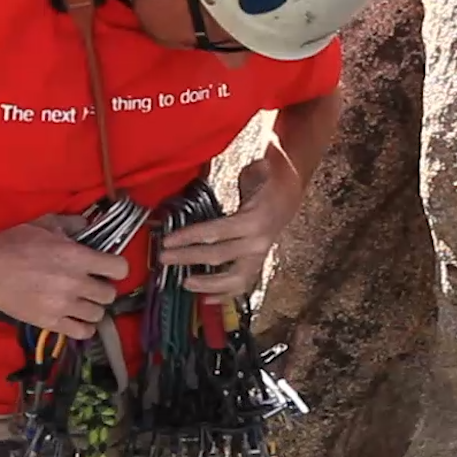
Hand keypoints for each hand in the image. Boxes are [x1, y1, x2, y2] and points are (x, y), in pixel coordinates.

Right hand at [0, 215, 127, 339]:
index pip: (120, 269)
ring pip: (98, 315)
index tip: (107, 268)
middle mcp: (76, 283)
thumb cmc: (16, 243)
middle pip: (110, 294)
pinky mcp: (51, 322)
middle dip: (103, 289)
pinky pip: (81, 332)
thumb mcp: (46, 224)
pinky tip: (76, 319)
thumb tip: (88, 224)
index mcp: (78, 258)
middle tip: (92, 286)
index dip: (116, 268)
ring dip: (93, 308)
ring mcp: (64, 306)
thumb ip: (71, 224)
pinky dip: (83, 327)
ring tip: (83, 303)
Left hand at [159, 142, 304, 301]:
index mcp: (255, 221)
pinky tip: (207, 299)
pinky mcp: (258, 261)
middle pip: (218, 257)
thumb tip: (235, 156)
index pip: (216, 232)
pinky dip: (225, 294)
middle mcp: (258, 243)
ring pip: (233, 280)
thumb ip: (249, 167)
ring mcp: (259, 256)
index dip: (190, 237)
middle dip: (188, 258)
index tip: (168, 240)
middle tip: (163, 259)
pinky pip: (242, 284)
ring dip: (207, 284)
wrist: (293, 191)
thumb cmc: (271, 177)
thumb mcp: (259, 167)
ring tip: (185, 283)